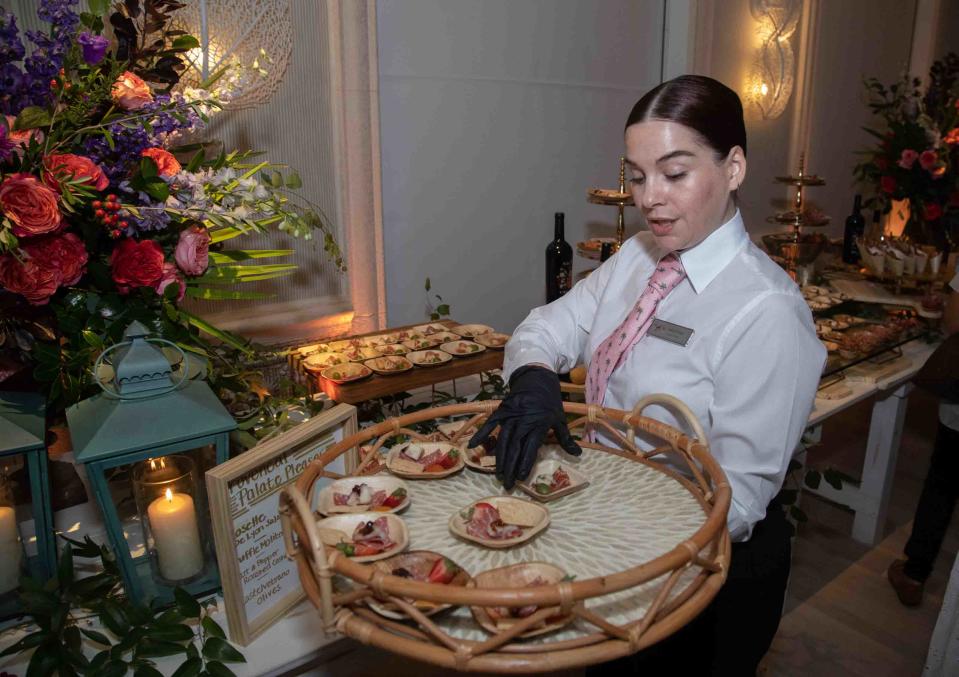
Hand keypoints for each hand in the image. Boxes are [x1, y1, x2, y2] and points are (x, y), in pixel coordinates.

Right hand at [469, 365, 581, 488]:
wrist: (537, 379)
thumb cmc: (550, 401)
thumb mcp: (560, 419)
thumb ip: (566, 439)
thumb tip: (578, 455)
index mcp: (538, 425)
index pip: (530, 448)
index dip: (525, 463)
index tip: (520, 477)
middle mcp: (522, 422)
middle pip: (514, 448)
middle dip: (510, 467)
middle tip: (507, 483)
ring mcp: (510, 416)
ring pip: (502, 440)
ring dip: (499, 458)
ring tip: (497, 474)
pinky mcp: (501, 411)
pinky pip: (489, 424)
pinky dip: (481, 434)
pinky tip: (473, 446)